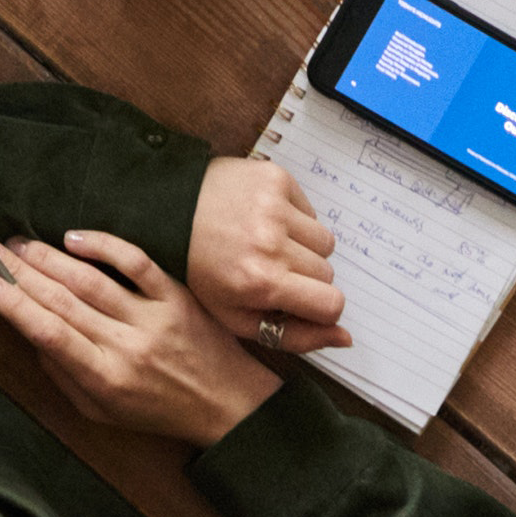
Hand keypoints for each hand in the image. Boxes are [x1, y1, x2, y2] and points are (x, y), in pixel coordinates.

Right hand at [0, 231, 275, 445]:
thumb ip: (64, 376)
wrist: (227, 405)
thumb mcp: (104, 414)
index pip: (49, 334)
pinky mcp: (174, 295)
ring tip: (19, 242)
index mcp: (105, 378)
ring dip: (50, 257)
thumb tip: (31, 335)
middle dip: (21, 272)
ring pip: (91, 280)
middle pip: (63, 301)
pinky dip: (104, 246)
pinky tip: (74, 236)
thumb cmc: (158, 410)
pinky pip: (136, 262)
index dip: (14, 305)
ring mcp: (152, 317)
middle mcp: (126, 346)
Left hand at [185, 157, 348, 358]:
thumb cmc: (202, 270)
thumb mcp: (237, 318)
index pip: (331, 304)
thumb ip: (296, 336)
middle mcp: (271, 242)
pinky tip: (265, 221)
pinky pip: (311, 210)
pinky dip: (296, 219)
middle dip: (307, 278)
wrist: (170, 210)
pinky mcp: (276, 177)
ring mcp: (275, 206)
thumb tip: (345, 338)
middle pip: (327, 272)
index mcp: (262, 282)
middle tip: (274, 272)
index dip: (320, 308)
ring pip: (324, 240)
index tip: (302, 302)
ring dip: (304, 247)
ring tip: (271, 245)